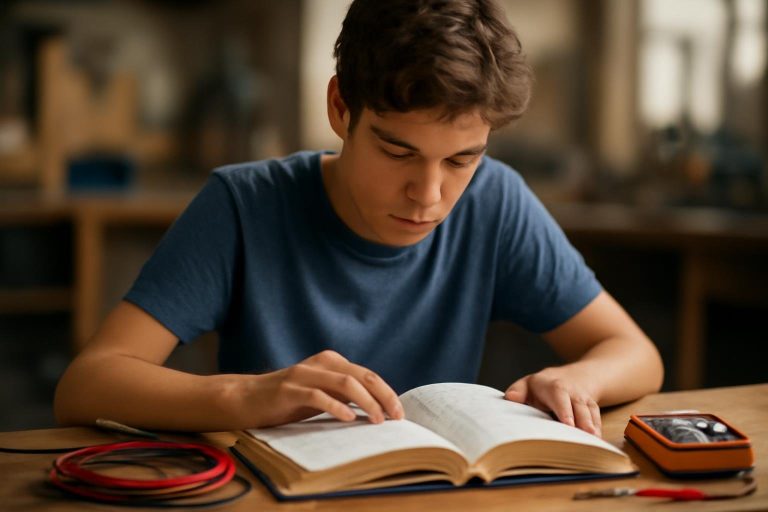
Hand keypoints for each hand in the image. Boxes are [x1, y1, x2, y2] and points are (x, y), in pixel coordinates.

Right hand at [244, 350, 403, 426]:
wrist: (247, 398)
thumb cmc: (288, 400)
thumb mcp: (321, 394)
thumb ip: (344, 395)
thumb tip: (377, 409)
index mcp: (331, 362)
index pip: (368, 375)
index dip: (387, 393)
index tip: (400, 413)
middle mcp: (321, 363)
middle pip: (362, 376)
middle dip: (384, 397)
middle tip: (396, 417)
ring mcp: (305, 374)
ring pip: (345, 383)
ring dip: (366, 402)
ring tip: (376, 420)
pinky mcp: (290, 389)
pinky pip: (318, 395)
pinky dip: (336, 406)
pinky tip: (347, 418)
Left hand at [504, 367, 601, 435]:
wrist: (573, 378)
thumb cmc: (542, 387)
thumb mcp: (528, 384)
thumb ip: (518, 390)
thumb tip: (510, 397)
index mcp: (553, 386)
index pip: (560, 395)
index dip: (564, 409)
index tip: (568, 423)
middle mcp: (572, 392)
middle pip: (579, 405)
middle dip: (583, 420)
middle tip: (586, 436)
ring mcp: (584, 401)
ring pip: (591, 412)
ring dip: (593, 427)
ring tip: (595, 444)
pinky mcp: (594, 410)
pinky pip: (598, 419)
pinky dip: (599, 431)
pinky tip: (598, 446)